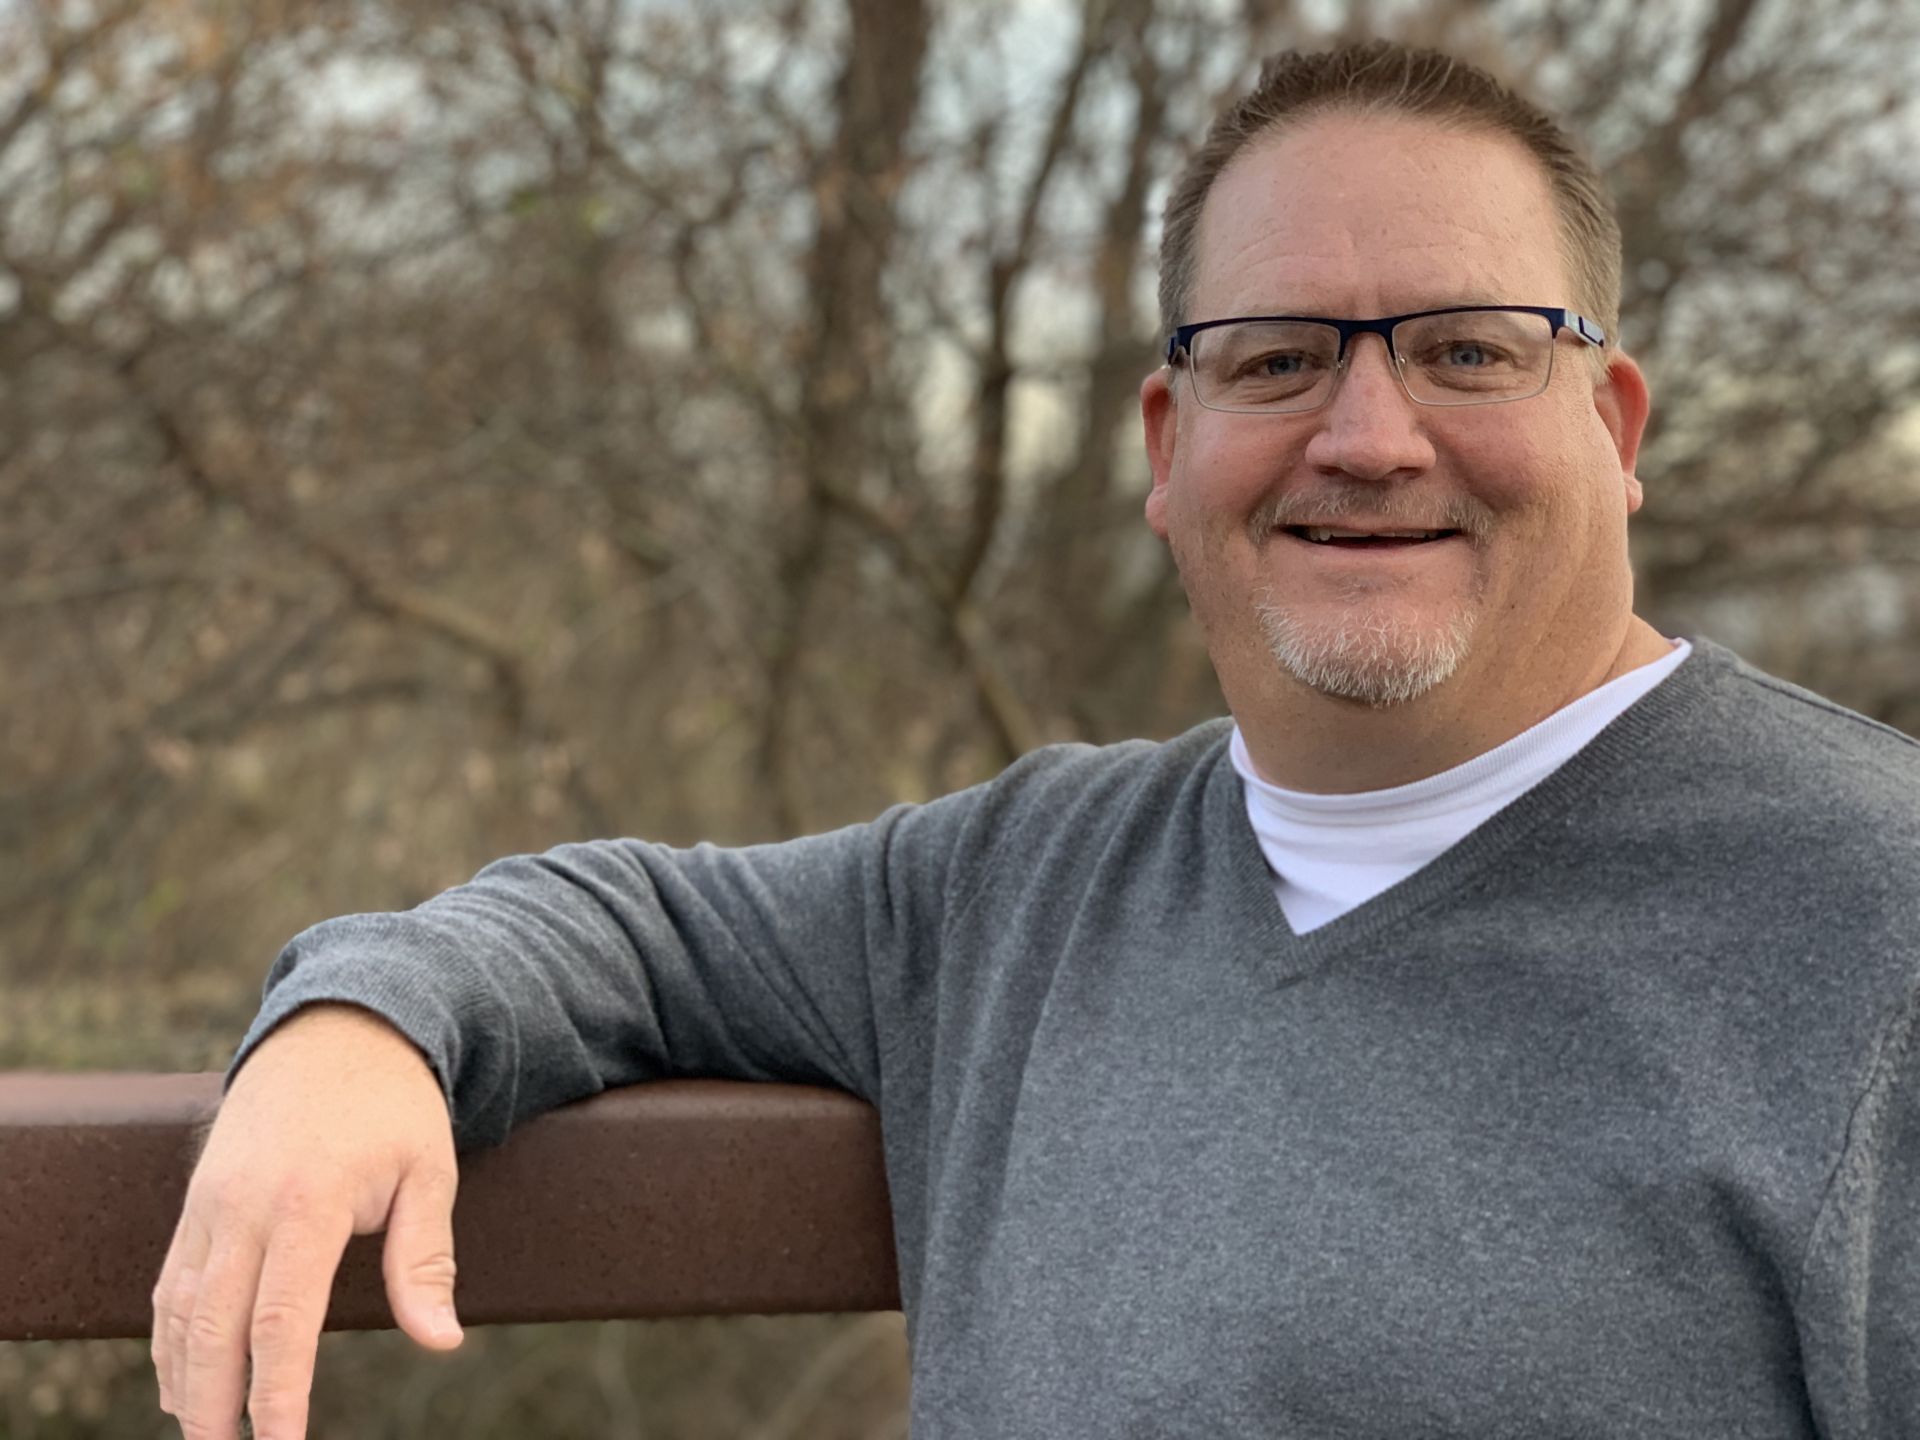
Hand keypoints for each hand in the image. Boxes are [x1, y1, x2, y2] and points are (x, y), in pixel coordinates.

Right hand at [151, 1002, 465, 1438]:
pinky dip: (169, 1336)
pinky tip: (182, 1379)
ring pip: (180, 1308)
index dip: (277, 1392)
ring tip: (202, 1432)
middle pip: (214, 1326)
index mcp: (309, 1200)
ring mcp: (211, 1201)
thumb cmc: (395, 1108)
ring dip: (184, 1378)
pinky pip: (171, 1280)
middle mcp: (245, 1204)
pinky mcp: (197, 1199)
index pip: (282, 1320)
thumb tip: (441, 1340)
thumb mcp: (430, 1171)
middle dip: (215, 1403)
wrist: (338, 1030)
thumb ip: (426, 1260)